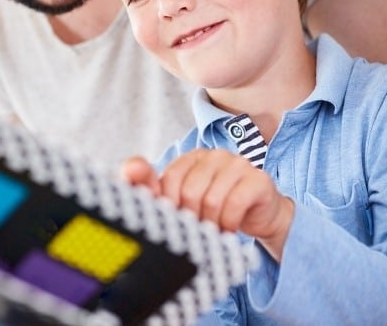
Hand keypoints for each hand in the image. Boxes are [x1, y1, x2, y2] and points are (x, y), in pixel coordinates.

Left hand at [122, 150, 294, 260]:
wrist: (258, 217)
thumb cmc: (214, 210)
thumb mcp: (181, 202)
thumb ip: (150, 188)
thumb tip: (129, 169)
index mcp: (192, 158)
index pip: (169, 179)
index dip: (171, 207)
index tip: (178, 222)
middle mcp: (214, 155)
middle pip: (190, 191)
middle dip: (192, 219)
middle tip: (200, 230)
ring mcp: (238, 164)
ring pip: (212, 199)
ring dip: (212, 224)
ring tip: (215, 230)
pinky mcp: (258, 179)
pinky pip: (235, 203)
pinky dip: (229, 223)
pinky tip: (230, 229)